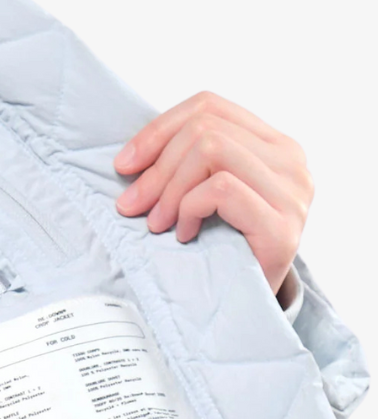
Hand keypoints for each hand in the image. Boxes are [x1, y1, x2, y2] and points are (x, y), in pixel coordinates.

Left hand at [113, 91, 311, 296]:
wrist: (247, 311)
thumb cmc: (220, 250)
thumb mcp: (203, 196)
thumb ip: (187, 162)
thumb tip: (130, 157)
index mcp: (274, 144)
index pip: (210, 107)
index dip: (159, 129)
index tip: (124, 165)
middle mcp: (292, 161)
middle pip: (206, 128)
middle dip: (157, 167)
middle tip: (133, 206)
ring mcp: (293, 193)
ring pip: (211, 150)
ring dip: (169, 189)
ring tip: (157, 223)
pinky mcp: (283, 227)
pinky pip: (220, 189)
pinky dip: (189, 208)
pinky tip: (184, 234)